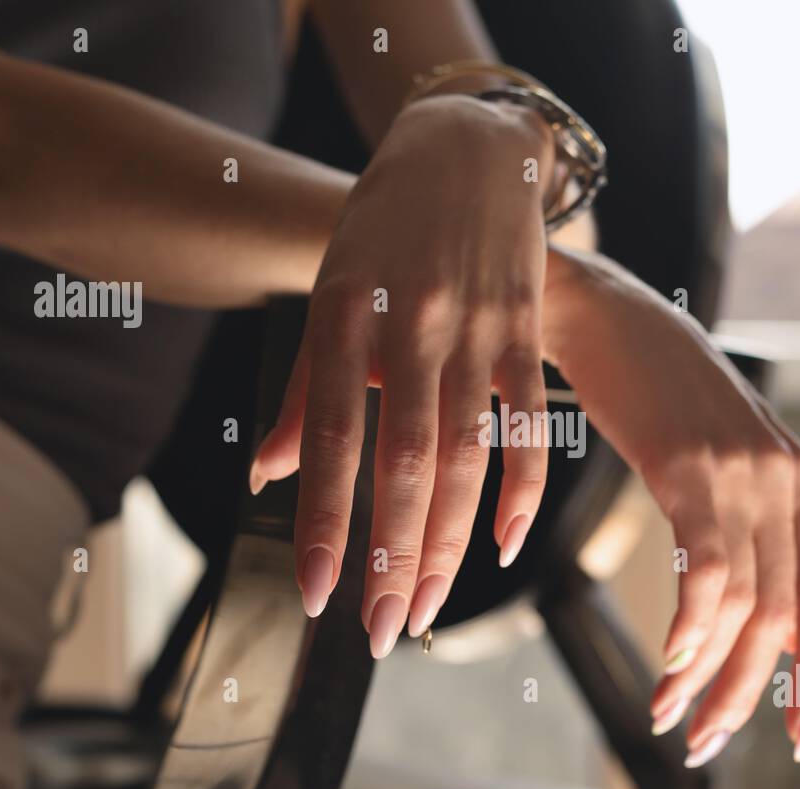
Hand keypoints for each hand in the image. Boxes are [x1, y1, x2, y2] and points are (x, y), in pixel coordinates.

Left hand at [250, 94, 555, 657]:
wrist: (466, 148)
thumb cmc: (384, 228)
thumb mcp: (329, 290)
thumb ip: (306, 386)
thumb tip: (272, 472)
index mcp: (345, 316)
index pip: (332, 438)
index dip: (326, 521)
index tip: (319, 594)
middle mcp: (410, 325)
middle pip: (404, 462)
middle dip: (392, 556)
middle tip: (379, 629)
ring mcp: (475, 328)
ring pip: (465, 456)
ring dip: (447, 543)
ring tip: (425, 609)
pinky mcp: (524, 331)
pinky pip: (527, 423)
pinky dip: (522, 489)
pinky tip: (505, 545)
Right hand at [542, 247, 799, 766]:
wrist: (596, 310)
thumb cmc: (645, 384)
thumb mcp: (713, 452)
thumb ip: (742, 518)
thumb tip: (743, 605)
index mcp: (799, 481)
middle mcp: (785, 478)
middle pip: (784, 618)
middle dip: (748, 696)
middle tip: (706, 743)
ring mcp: (742, 470)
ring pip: (745, 606)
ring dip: (707, 677)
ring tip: (669, 715)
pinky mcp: (691, 464)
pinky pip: (706, 572)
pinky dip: (689, 631)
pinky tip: (668, 661)